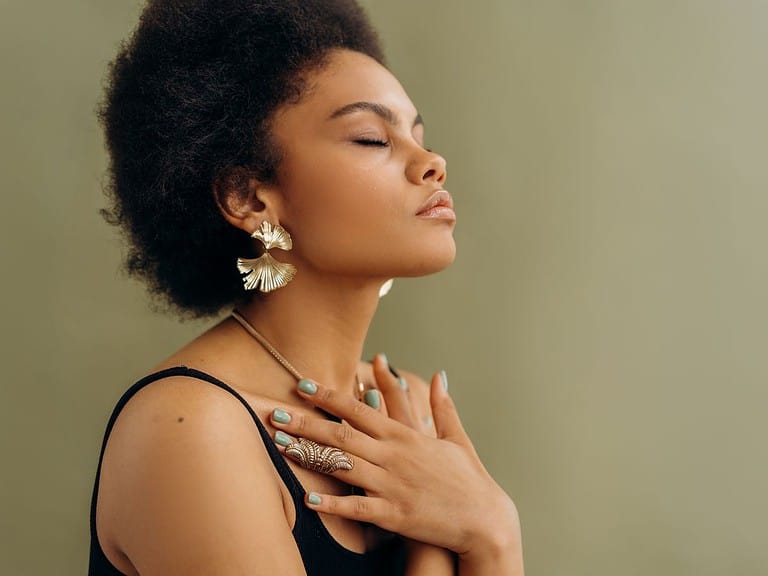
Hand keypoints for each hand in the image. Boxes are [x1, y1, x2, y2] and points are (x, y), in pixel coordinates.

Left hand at [269, 366, 521, 560]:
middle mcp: (395, 456)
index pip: (360, 408)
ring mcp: (392, 485)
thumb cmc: (469, 480)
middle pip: (342, 434)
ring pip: (342, 465)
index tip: (303, 385)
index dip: (329, 396)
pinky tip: (309, 499)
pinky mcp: (394, 514)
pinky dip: (333, 503)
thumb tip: (439, 375)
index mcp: (407, 435)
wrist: (485, 521)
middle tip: (275, 413)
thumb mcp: (456, 438)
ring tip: (281, 446)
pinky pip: (357, 507)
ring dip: (309, 455)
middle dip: (306, 422)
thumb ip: (443, 406)